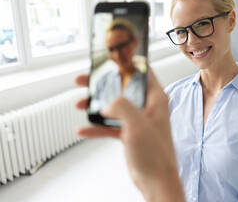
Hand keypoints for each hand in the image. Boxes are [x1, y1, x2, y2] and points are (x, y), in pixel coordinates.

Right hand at [75, 69, 184, 201]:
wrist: (156, 181)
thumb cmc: (155, 154)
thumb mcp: (137, 124)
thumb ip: (121, 106)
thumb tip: (107, 103)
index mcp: (155, 99)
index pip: (142, 73)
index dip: (126, 64)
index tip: (109, 60)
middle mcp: (147, 107)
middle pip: (122, 88)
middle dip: (102, 84)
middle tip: (85, 80)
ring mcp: (138, 121)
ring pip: (114, 106)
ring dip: (96, 105)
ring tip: (79, 104)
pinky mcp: (130, 134)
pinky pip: (110, 126)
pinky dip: (97, 127)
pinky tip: (83, 129)